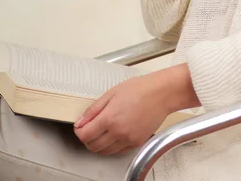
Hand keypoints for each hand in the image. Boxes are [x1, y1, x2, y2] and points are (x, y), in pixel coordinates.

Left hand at [74, 65, 199, 155]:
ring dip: (99, 144)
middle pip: (93, 146)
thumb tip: (80, 122)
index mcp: (110, 118)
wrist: (161, 94)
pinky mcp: (136, 143)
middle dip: (87, 139)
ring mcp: (128, 139)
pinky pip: (118, 151)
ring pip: (105, 151)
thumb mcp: (112, 93)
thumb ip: (94, 109)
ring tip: (102, 130)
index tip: (80, 126)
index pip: (85, 135)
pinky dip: (112, 146)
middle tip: (89, 128)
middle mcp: (118, 132)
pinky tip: (114, 134)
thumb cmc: (140, 89)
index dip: (79, 131)